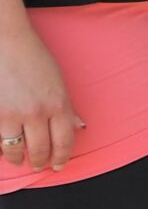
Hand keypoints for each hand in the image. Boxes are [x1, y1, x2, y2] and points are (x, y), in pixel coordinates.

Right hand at [0, 21, 80, 171]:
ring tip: (19, 160)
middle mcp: (36, 112)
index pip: (64, 141)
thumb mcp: (57, 81)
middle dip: (40, 162)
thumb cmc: (32, 57)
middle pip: (41, 149)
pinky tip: (3, 149)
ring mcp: (11, 114)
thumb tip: (79, 126)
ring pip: (15, 149)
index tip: (59, 165)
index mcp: (57, 104)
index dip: (62, 157)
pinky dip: (0, 148)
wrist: (4, 41)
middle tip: (39, 166)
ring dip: (18, 158)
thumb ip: (67, 107)